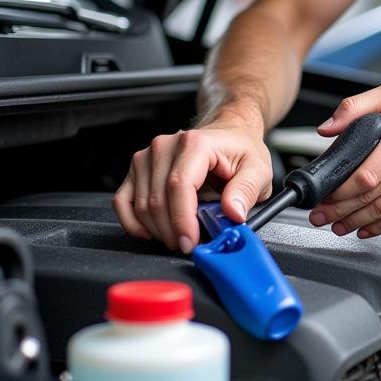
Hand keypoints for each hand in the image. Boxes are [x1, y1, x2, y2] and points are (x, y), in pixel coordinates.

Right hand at [112, 109, 272, 253]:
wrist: (229, 134)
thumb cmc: (241, 149)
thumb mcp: (257, 169)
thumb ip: (246, 190)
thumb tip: (233, 213)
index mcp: (195, 143)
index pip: (179, 186)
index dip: (182, 220)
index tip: (190, 242)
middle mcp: (165, 146)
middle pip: (157, 200)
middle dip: (172, 231)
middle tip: (189, 245)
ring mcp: (148, 156)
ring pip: (140, 205)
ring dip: (157, 230)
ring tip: (178, 237)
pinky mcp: (137, 169)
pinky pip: (123, 201)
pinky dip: (133, 223)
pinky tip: (150, 232)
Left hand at [307, 81, 380, 238]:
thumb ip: (357, 106)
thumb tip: (327, 128)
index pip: (366, 171)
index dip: (340, 190)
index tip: (323, 195)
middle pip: (371, 195)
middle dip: (339, 209)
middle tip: (320, 214)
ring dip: (355, 221)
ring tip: (337, 224)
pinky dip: (379, 227)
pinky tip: (363, 228)